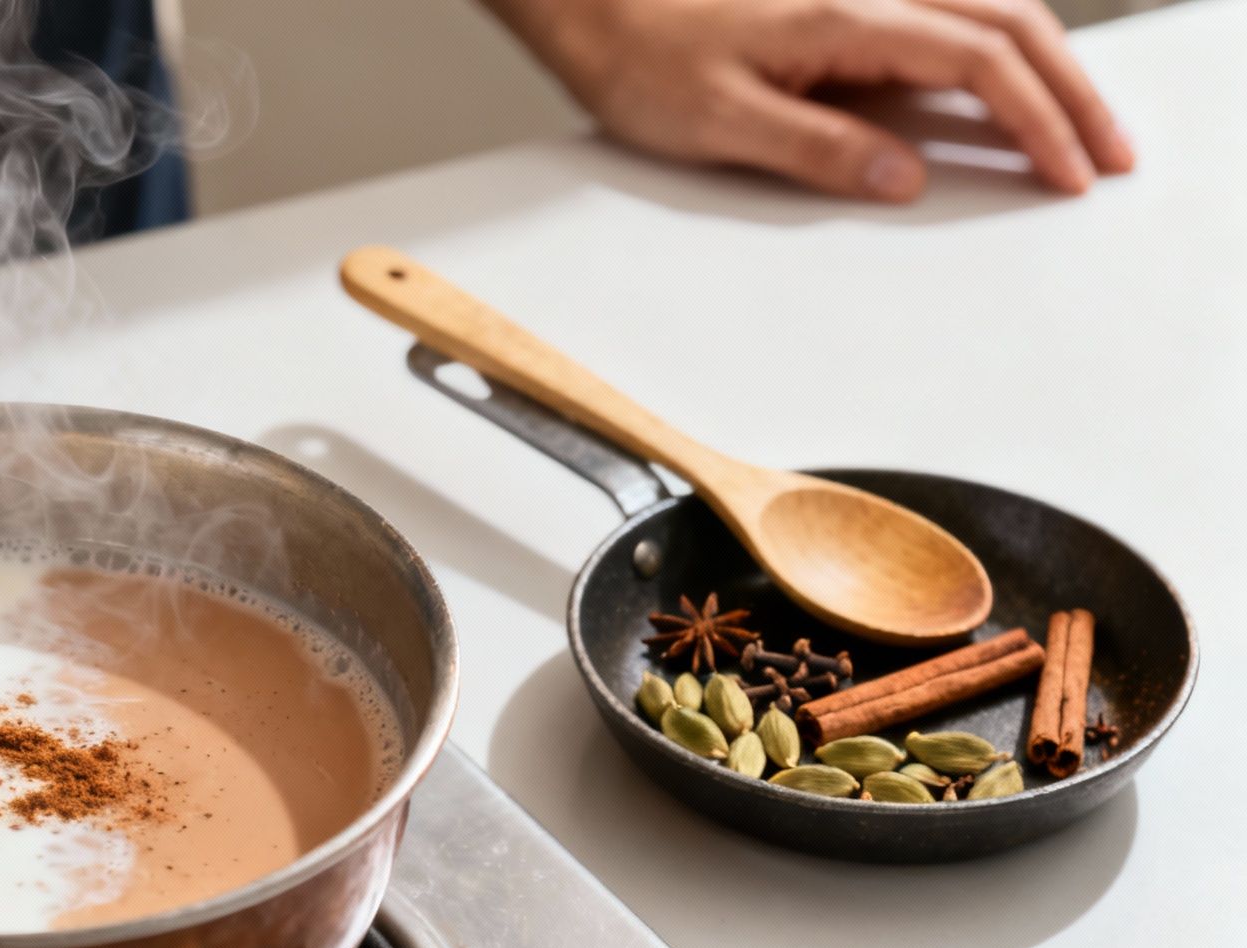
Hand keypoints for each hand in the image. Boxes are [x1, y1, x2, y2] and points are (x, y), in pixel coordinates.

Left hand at [487, 0, 1133, 200]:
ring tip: (1076, 128)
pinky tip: (1002, 89)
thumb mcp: (718, 120)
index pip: (979, 61)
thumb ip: (815, 147)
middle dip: (1072, 90)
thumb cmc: (640, 55)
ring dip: (1044, 67)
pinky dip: (997, 51)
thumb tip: (900, 177)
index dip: (1038, 118)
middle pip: (1011, 23)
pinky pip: (948, 16)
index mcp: (847, 18)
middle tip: (1107, 154)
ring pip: (988, 12)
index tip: (1069, 171)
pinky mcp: (844, 8)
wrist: (593, 5)